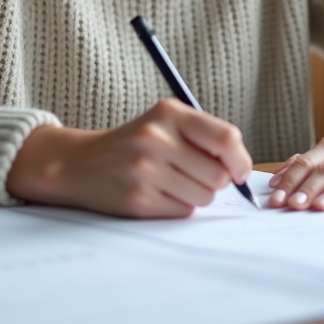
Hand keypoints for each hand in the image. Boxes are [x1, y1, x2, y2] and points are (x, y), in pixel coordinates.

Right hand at [6, 98, 252, 217]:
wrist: (81, 163)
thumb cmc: (135, 144)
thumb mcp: (166, 124)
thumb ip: (204, 137)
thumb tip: (241, 169)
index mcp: (169, 112)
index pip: (225, 137)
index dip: (240, 159)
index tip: (238, 170)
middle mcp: (155, 137)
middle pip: (218, 174)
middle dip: (214, 181)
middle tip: (191, 175)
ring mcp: (144, 169)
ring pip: (204, 196)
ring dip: (196, 195)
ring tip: (171, 183)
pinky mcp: (137, 198)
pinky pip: (183, 211)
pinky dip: (177, 207)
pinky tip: (157, 194)